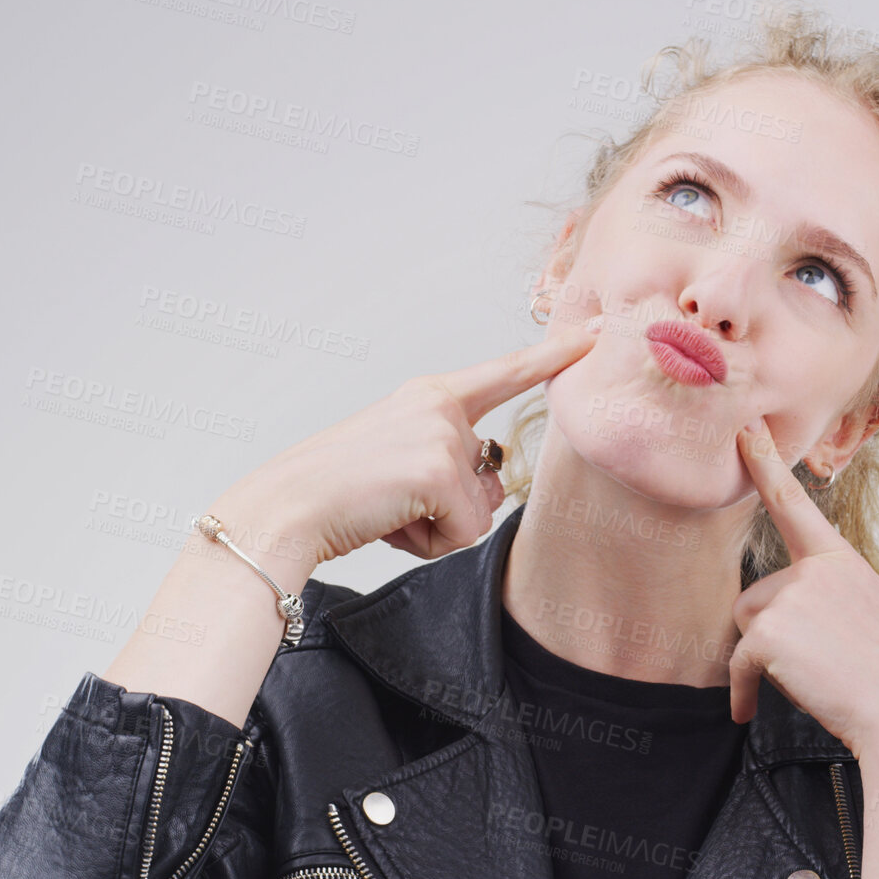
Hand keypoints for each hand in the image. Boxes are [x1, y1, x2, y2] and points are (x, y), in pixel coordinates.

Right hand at [220, 322, 596, 565]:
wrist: (284, 510)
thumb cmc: (336, 494)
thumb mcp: (401, 463)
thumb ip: (451, 463)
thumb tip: (489, 486)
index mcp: (429, 397)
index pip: (504, 374)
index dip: (554, 355)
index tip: (595, 334)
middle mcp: (440, 406)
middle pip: (491, 478)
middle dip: (451, 508)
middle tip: (390, 500)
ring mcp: (442, 435)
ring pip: (479, 511)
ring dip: (437, 529)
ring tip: (386, 511)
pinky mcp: (439, 471)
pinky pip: (464, 532)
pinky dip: (428, 544)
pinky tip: (389, 523)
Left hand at [728, 418, 878, 754]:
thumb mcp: (867, 618)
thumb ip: (824, 600)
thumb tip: (773, 617)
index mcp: (841, 561)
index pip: (795, 504)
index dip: (766, 462)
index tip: (745, 425)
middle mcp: (817, 568)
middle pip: (756, 599)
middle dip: (772, 637)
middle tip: (822, 665)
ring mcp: (795, 595)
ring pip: (747, 628)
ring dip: (765, 661)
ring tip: (815, 679)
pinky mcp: (773, 630)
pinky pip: (739, 663)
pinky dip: (743, 692)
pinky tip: (749, 712)